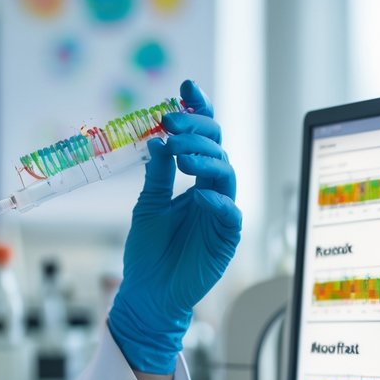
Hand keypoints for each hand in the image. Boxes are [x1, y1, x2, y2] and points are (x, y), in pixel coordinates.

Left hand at [108, 79, 241, 373]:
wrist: (149, 294)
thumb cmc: (148, 254)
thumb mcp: (148, 204)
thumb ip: (157, 174)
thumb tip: (158, 138)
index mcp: (195, 182)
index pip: (203, 140)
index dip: (199, 111)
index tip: (185, 86)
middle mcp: (211, 192)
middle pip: (217, 148)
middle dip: (197, 129)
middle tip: (172, 120)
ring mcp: (220, 213)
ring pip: (225, 172)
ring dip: (202, 157)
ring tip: (177, 154)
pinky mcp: (226, 238)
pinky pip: (230, 211)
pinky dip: (216, 198)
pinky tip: (197, 193)